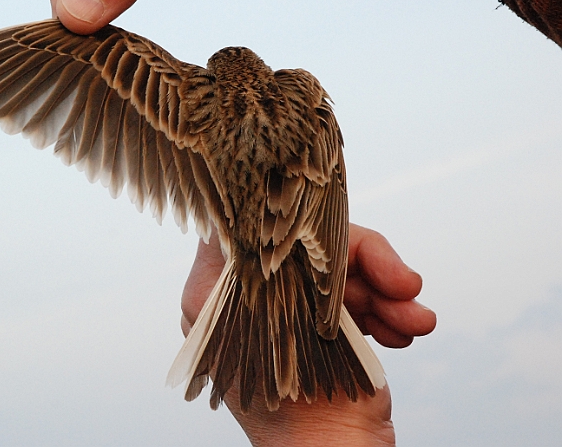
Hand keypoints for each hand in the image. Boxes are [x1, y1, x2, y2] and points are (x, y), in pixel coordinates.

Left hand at [180, 224, 435, 445]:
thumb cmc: (293, 417)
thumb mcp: (271, 330)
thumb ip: (266, 271)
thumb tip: (262, 213)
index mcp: (212, 296)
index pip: (246, 227)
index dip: (289, 216)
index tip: (330, 216)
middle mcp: (246, 299)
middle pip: (305, 247)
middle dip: (365, 265)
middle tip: (405, 284)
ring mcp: (287, 314)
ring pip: (342, 272)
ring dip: (389, 293)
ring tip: (418, 321)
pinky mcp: (322, 330)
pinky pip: (358, 300)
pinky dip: (389, 312)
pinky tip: (411, 330)